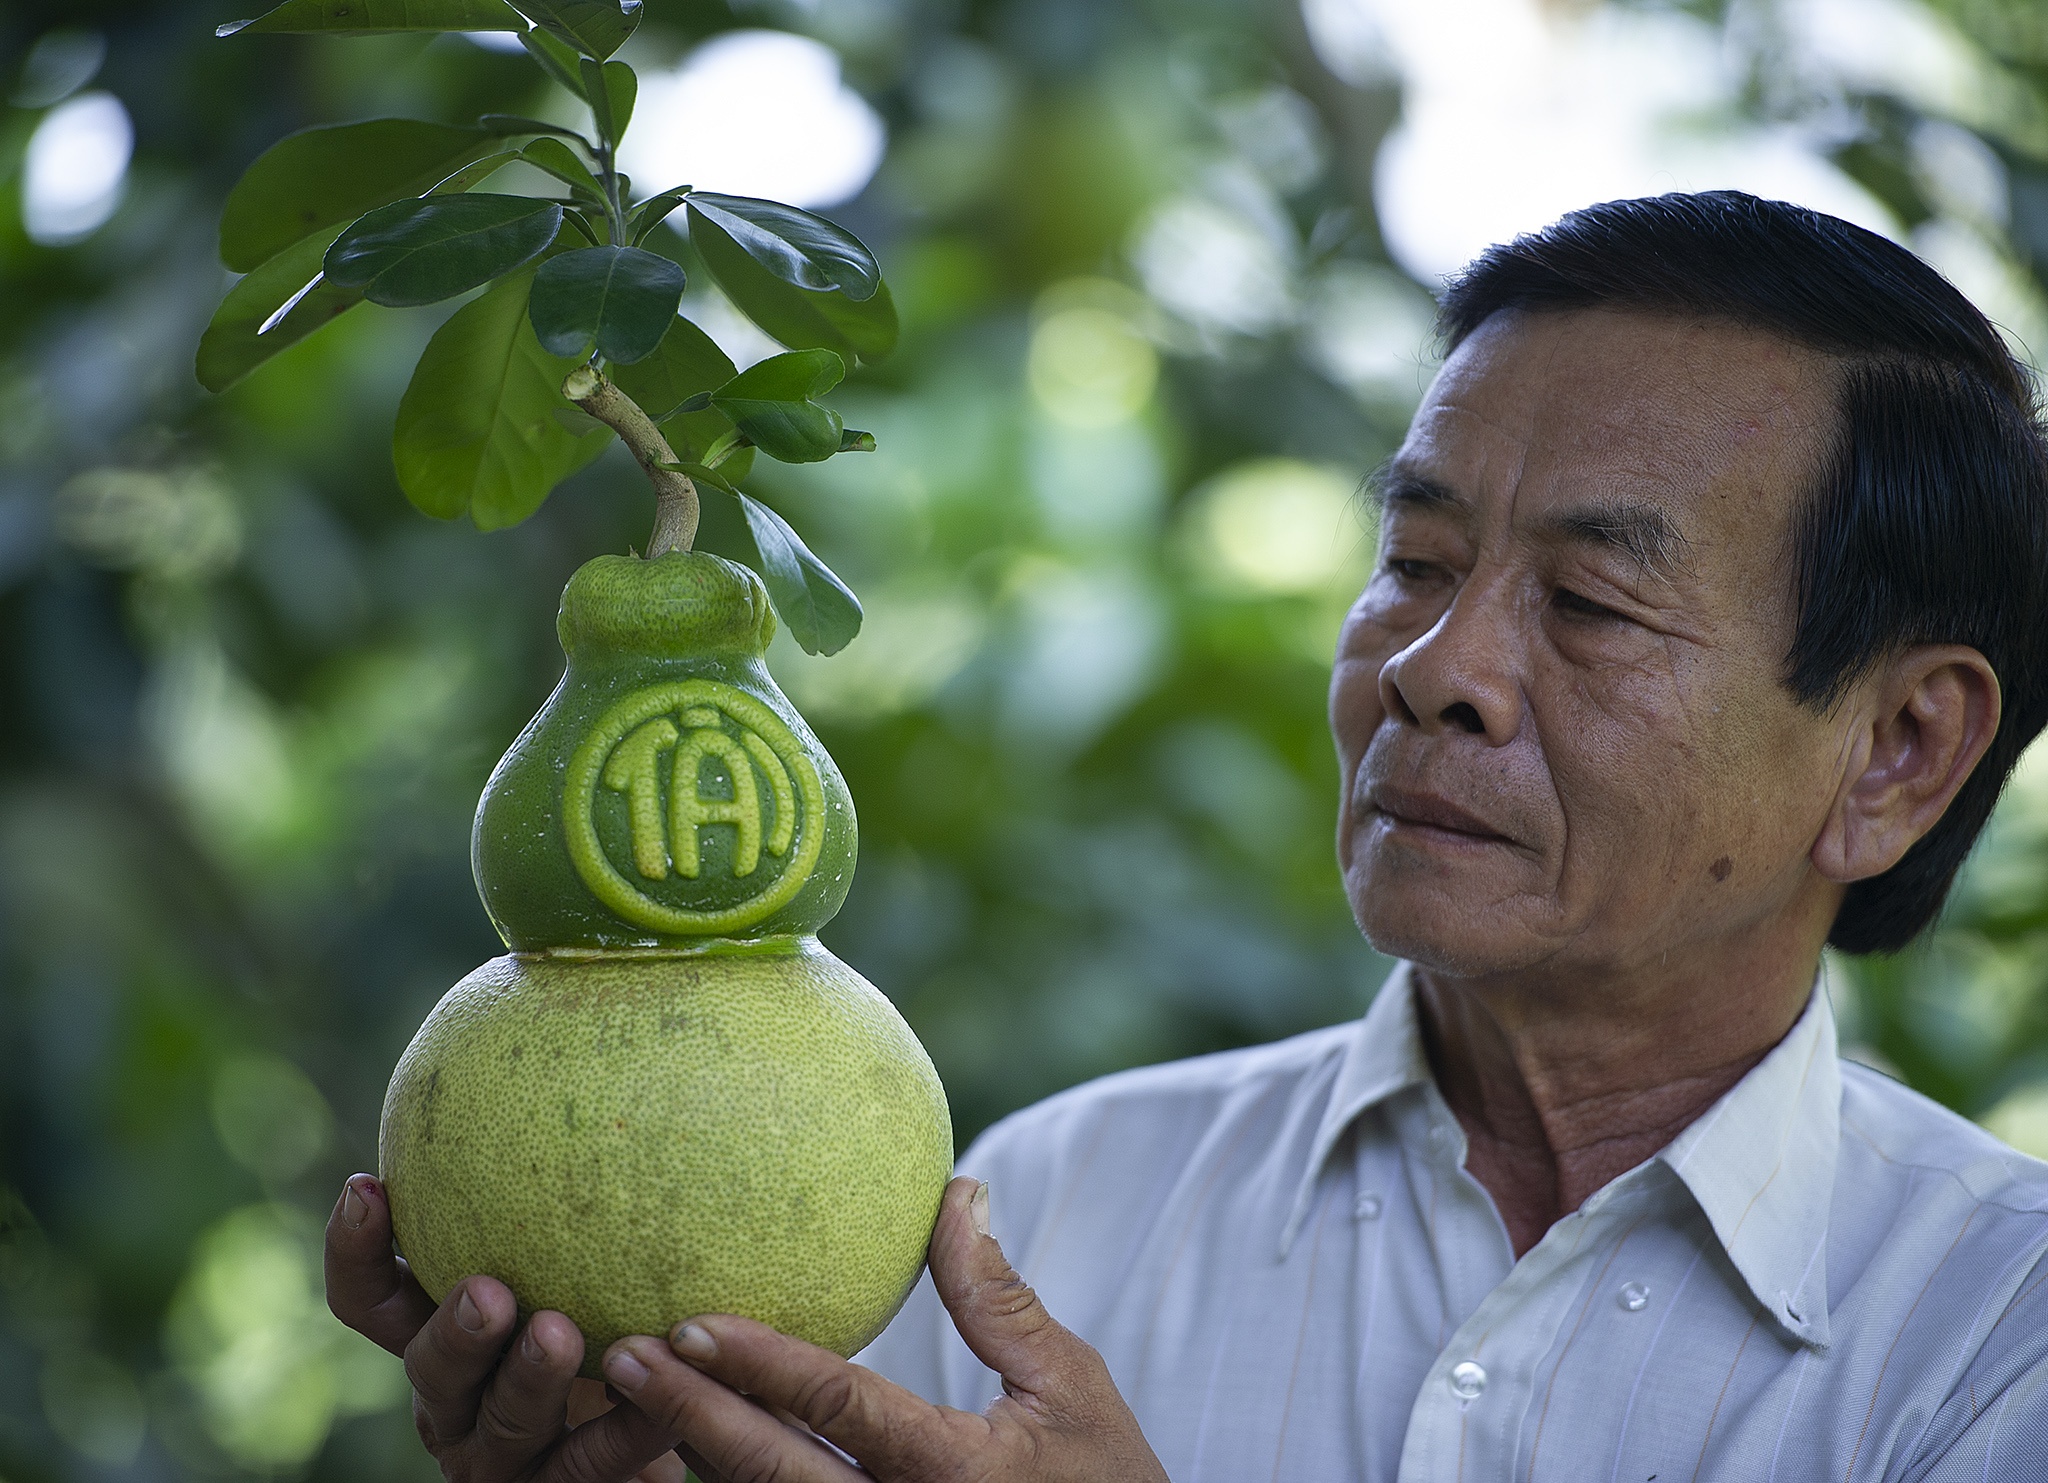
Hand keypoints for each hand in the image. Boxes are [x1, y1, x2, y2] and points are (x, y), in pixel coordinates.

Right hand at [323, 1173, 685, 1481]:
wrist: (674, 1425)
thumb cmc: (616, 1311)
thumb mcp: (582, 1247)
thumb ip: (567, 1182)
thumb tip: (567, 1018)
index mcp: (441, 1333)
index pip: (373, 1299)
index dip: (357, 1249)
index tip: (369, 1184)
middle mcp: (458, 1399)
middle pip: (428, 1368)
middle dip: (451, 1330)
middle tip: (489, 1289)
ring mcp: (506, 1456)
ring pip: (499, 1423)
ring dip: (528, 1378)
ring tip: (561, 1333)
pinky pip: (592, 1463)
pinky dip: (624, 1428)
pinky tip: (657, 1396)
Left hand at [595, 1176, 1168, 1482]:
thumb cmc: (1105, 1480)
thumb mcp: (1071, 1385)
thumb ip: (999, 1299)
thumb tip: (956, 1191)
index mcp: (954, 1473)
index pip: (839, 1407)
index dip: (759, 1366)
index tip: (690, 1322)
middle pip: (769, 1474)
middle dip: (686, 1416)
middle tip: (620, 1357)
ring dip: (690, 1462)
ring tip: (624, 1405)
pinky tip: (676, 1458)